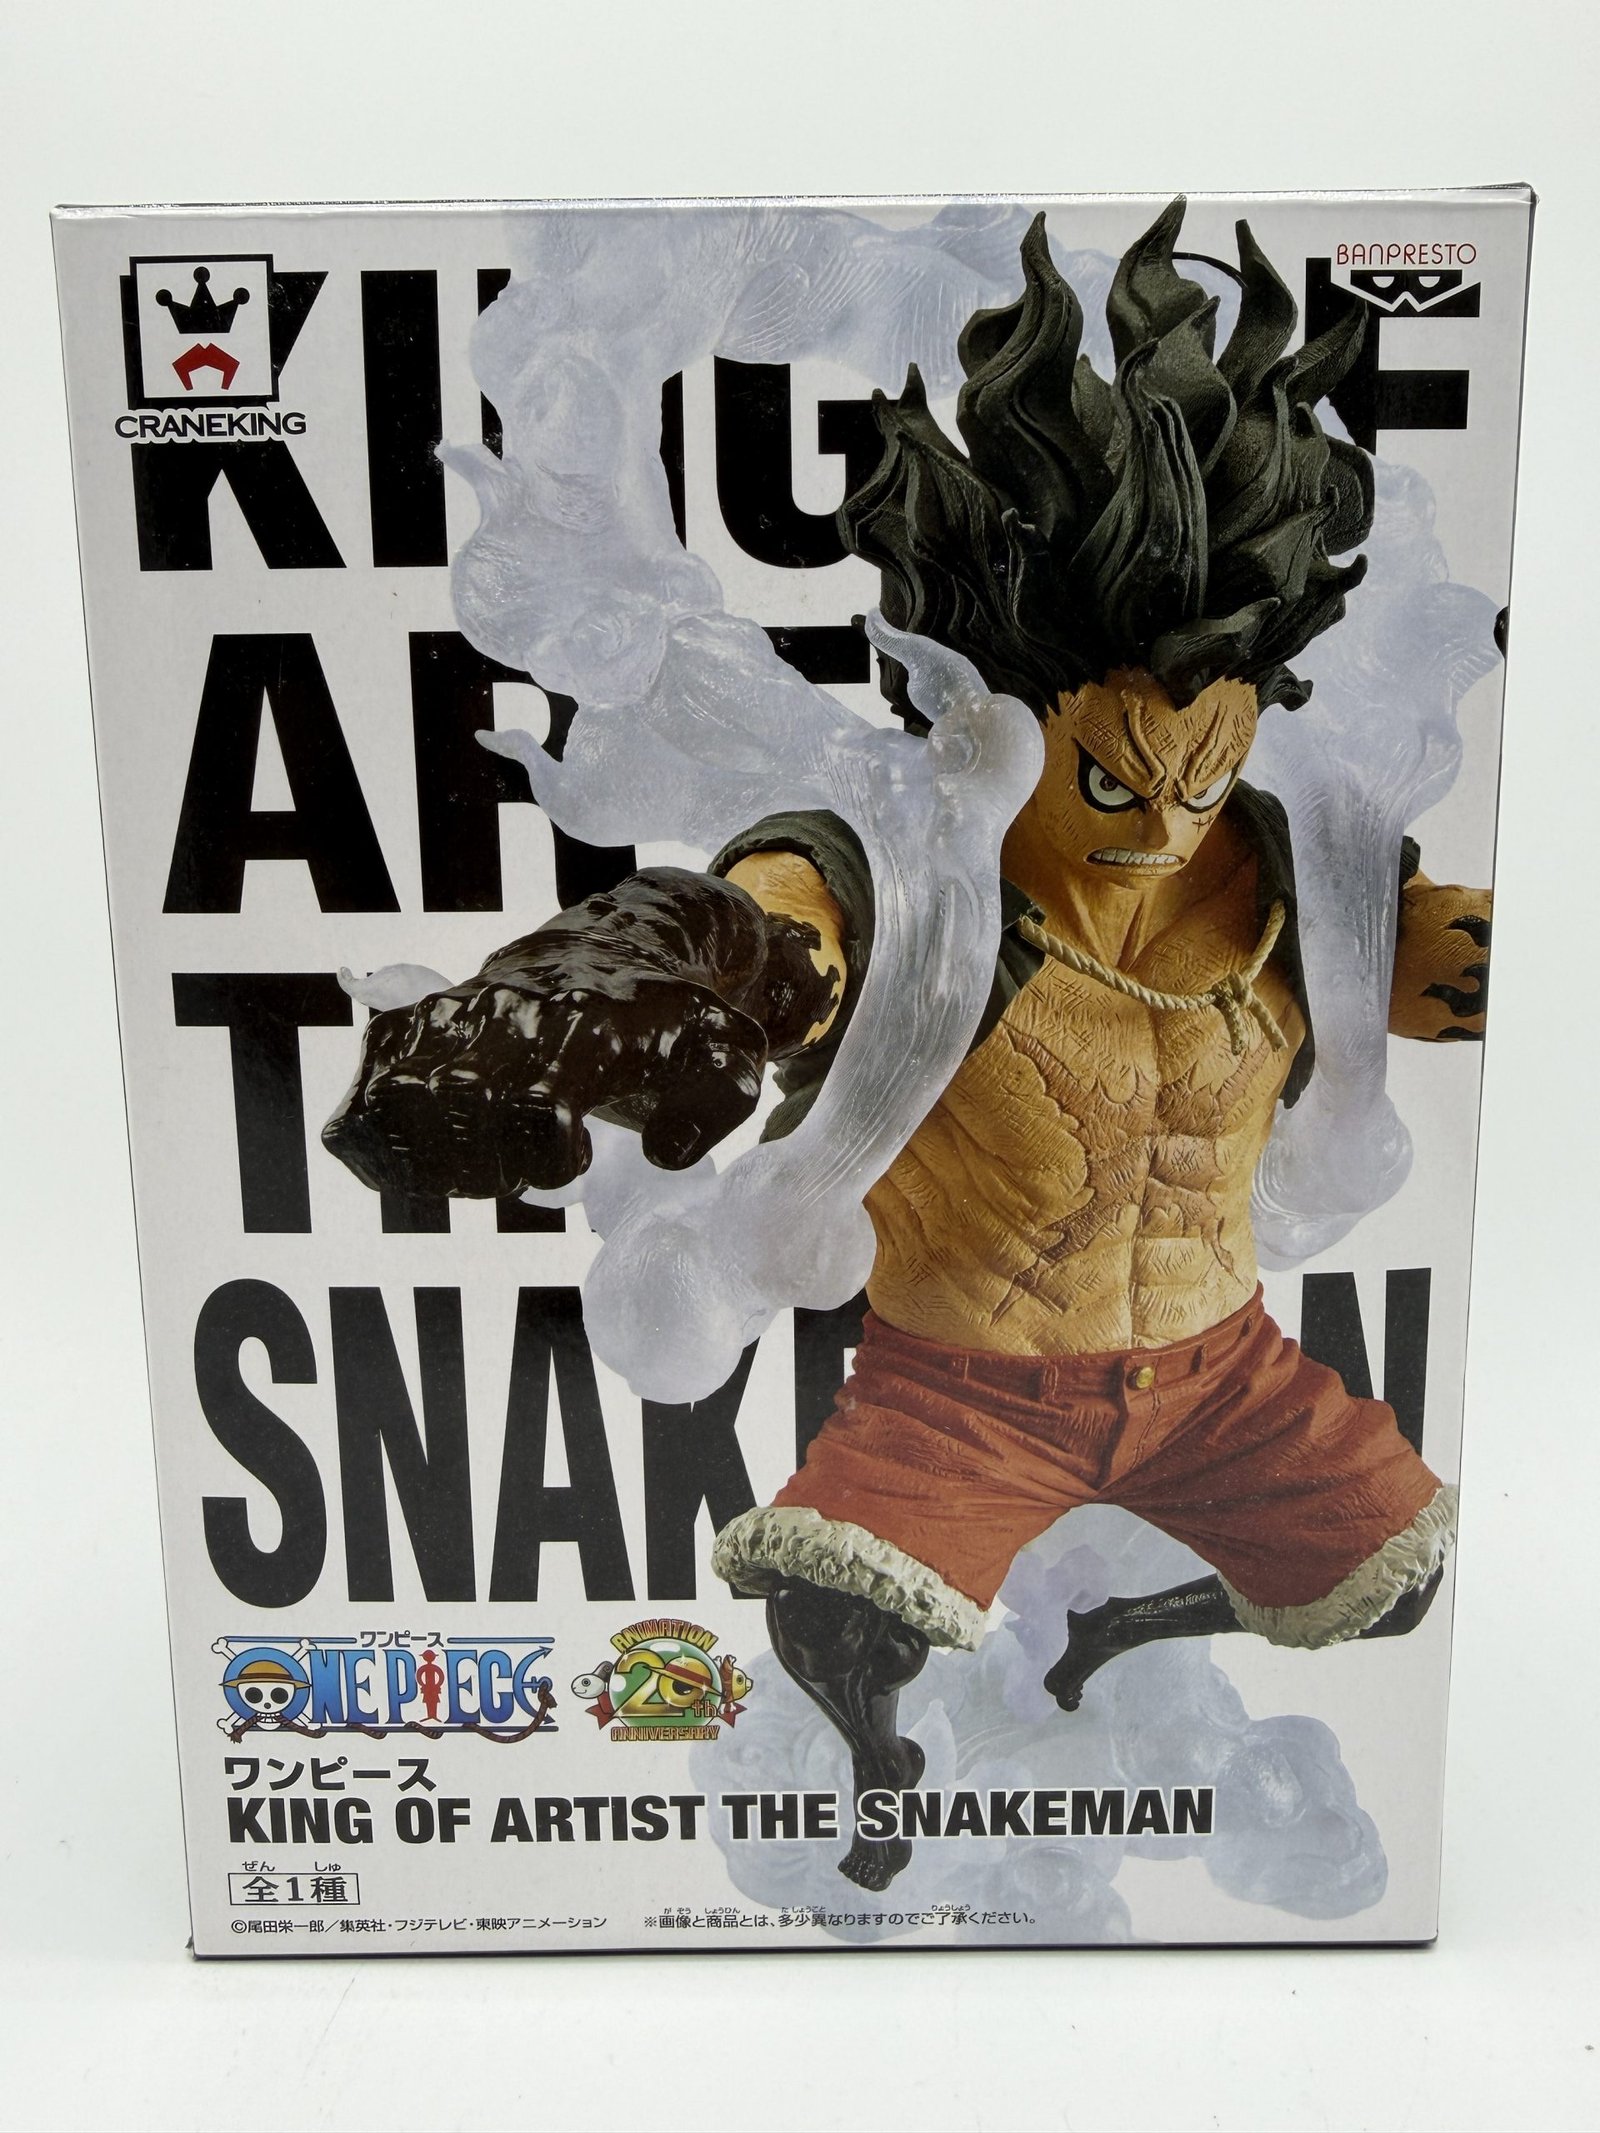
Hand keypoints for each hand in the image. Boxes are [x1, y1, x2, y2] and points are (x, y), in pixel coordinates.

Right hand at [322, 870, 794, 1197]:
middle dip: (497, 1167)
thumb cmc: (660, 1022)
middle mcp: (496, 1021)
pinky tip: (439, 1144)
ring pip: (402, 1123)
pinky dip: (388, 1153)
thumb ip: (720, 1101)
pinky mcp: (393, 1040)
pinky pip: (357, 1124)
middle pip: (461, 1123)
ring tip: (489, 1150)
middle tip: (529, 1156)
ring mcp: (436, 1026)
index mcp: (574, 1029)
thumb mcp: (721, 1051)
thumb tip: (666, 1151)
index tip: (577, 1155)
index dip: (550, 1159)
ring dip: (445, 1165)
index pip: (535, 1114)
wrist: (604, 953)